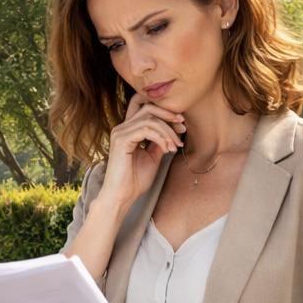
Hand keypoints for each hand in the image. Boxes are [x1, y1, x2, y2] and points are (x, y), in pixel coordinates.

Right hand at [101, 91, 185, 207]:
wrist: (123, 196)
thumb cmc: (135, 180)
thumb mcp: (153, 157)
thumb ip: (159, 141)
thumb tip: (172, 130)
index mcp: (127, 130)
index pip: (142, 106)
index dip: (163, 110)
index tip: (180, 123)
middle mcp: (121, 128)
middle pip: (148, 107)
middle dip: (168, 115)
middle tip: (182, 128)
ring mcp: (120, 133)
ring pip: (150, 119)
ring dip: (168, 131)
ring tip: (175, 146)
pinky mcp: (121, 140)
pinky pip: (146, 130)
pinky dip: (161, 138)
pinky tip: (167, 149)